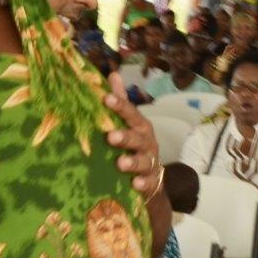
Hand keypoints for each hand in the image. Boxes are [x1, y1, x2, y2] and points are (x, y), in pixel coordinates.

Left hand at [105, 72, 163, 196]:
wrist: (152, 179)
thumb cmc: (134, 145)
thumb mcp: (128, 123)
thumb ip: (120, 101)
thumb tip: (112, 73)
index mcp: (139, 127)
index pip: (130, 114)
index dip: (120, 106)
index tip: (105, 99)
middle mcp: (146, 143)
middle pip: (138, 138)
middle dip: (125, 137)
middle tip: (110, 136)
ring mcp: (150, 163)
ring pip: (143, 162)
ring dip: (132, 162)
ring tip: (120, 163)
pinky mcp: (151, 183)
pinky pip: (148, 184)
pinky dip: (143, 184)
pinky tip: (135, 185)